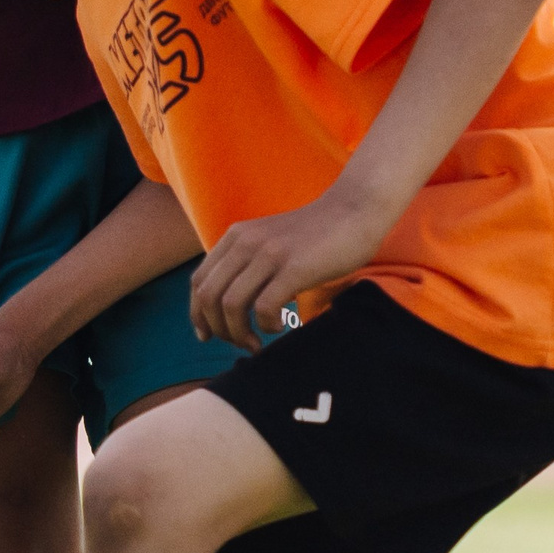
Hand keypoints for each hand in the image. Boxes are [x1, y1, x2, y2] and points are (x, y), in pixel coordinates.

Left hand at [190, 184, 395, 350]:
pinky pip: (264, 307)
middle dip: (218, 329)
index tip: (208, 336)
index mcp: (236, 236)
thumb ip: (249, 261)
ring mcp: (270, 254)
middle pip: (208, 296)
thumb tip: (233, 303)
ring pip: (230, 305)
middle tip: (239, 343)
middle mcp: (246, 243)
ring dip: (238, 334)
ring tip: (256, 343)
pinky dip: (267, 326)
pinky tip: (281, 326)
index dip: (197, 314)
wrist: (356, 209)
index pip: (199, 281)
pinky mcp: (294, 267)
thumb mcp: (271, 240)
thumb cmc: (318, 233)